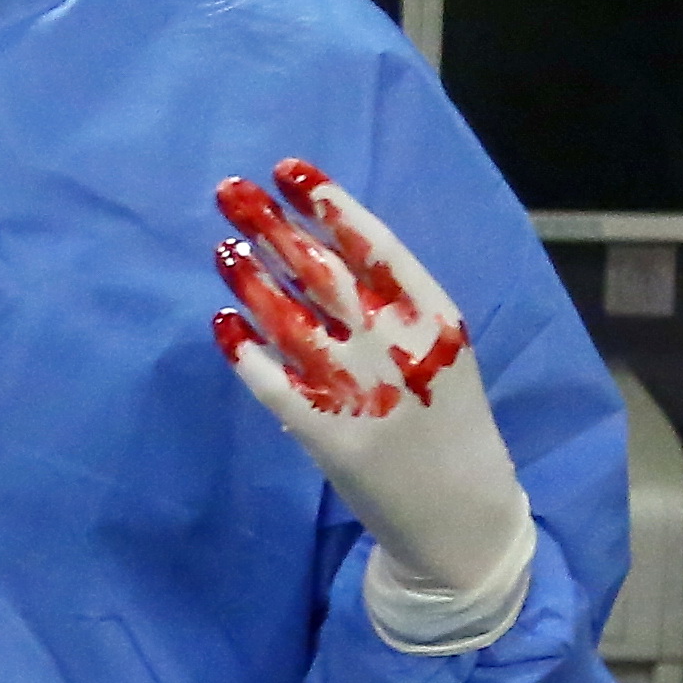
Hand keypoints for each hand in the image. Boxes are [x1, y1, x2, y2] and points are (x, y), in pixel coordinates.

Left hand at [212, 159, 533, 645]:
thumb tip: (324, 250)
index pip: (372, 243)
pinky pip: (272, 382)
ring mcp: (360, 391)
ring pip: (288, 320)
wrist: (461, 512)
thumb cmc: (446, 418)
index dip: (326, 202)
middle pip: (321, 270)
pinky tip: (222, 324)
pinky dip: (244, 349)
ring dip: (250, 279)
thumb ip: (394, 306)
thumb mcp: (440, 351)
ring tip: (222, 250)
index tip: (286, 170)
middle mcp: (396, 346)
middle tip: (230, 192)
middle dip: (271, 225)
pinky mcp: (328, 435)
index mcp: (434, 317)